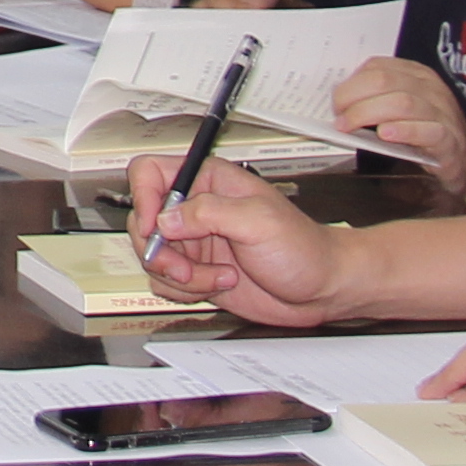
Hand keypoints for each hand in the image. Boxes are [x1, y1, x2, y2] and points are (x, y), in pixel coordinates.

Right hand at [125, 156, 357, 321]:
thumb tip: (166, 218)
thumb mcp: (258, 221)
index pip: (151, 174)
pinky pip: (167, 282)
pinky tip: (220, 284)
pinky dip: (186, 291)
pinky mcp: (198, 273)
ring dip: (179, 276)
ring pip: (153, 257)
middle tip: (185, 267)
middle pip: (144, 222)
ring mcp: (196, 243)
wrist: (322, 288)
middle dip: (161, 251)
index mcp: (209, 183)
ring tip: (216, 277)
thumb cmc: (305, 248)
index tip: (155, 227)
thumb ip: (208, 213)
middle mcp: (198, 211)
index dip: (143, 198)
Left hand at [331, 56, 465, 192]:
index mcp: (417, 75)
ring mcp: (443, 113)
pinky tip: (386, 135)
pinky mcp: (450, 141)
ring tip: (350, 126)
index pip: (377, 67)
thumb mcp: (403, 110)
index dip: (351, 84)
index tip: (336, 104)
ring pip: (402, 102)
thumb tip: (339, 104)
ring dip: (368, 113)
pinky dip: (404, 131)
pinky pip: (428, 130)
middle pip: (384, 82)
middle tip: (339, 118)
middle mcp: (431, 89)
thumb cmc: (428, 133)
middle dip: (354, 98)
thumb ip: (377, 100)